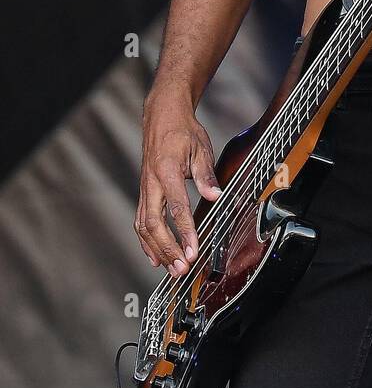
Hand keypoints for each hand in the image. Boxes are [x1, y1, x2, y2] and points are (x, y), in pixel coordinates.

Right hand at [135, 88, 221, 274]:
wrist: (162, 117)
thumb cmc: (183, 132)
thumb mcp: (200, 148)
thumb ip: (206, 174)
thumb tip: (215, 195)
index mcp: (166, 171)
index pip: (176, 207)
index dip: (185, 231)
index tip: (193, 251)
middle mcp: (151, 183)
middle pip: (155, 223)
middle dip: (169, 248)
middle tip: (182, 269)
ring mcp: (145, 189)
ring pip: (144, 226)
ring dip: (158, 250)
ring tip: (172, 270)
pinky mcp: (144, 192)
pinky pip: (141, 221)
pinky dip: (147, 242)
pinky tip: (156, 257)